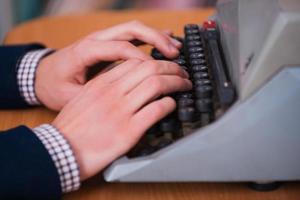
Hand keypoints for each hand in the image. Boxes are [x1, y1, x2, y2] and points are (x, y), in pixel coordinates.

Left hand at [35, 20, 181, 110]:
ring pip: (134, 30)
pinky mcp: (107, 44)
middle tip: (175, 53)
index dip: (142, 59)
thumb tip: (123, 101)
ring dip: (156, 36)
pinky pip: (132, 36)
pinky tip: (164, 42)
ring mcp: (102, 39)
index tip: (158, 72)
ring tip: (175, 47)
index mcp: (86, 50)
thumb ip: (96, 96)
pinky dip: (150, 38)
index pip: (121, 48)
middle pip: (131, 30)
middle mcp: (96, 39)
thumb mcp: (70, 96)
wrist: (41, 76)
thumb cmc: (54, 86)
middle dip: (156, 39)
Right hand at [52, 59, 191, 179]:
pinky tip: (172, 105)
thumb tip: (127, 80)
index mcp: (101, 83)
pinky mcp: (129, 131)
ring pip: (157, 84)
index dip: (156, 61)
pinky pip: (156, 110)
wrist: (61, 151)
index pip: (135, 62)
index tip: (165, 66)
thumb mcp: (84, 98)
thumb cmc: (72, 127)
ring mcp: (121, 110)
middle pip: (150, 68)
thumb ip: (104, 86)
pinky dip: (169, 104)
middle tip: (182, 72)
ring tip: (185, 84)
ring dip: (177, 82)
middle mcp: (112, 92)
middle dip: (172, 67)